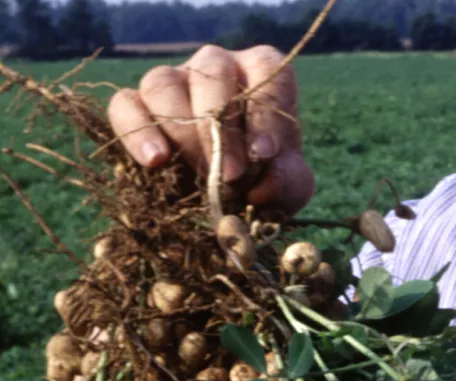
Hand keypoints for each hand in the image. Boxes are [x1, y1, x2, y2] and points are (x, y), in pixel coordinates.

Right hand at [107, 44, 314, 217]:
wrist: (223, 197)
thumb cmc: (265, 178)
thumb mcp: (289, 184)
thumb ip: (288, 180)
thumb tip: (262, 187)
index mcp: (260, 73)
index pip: (266, 71)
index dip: (266, 112)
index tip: (265, 154)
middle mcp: (215, 66)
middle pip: (211, 72)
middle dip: (221, 128)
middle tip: (231, 174)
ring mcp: (172, 80)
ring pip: (164, 83)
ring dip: (181, 129)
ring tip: (196, 171)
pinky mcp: (135, 104)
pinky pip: (125, 104)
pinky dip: (137, 131)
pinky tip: (154, 161)